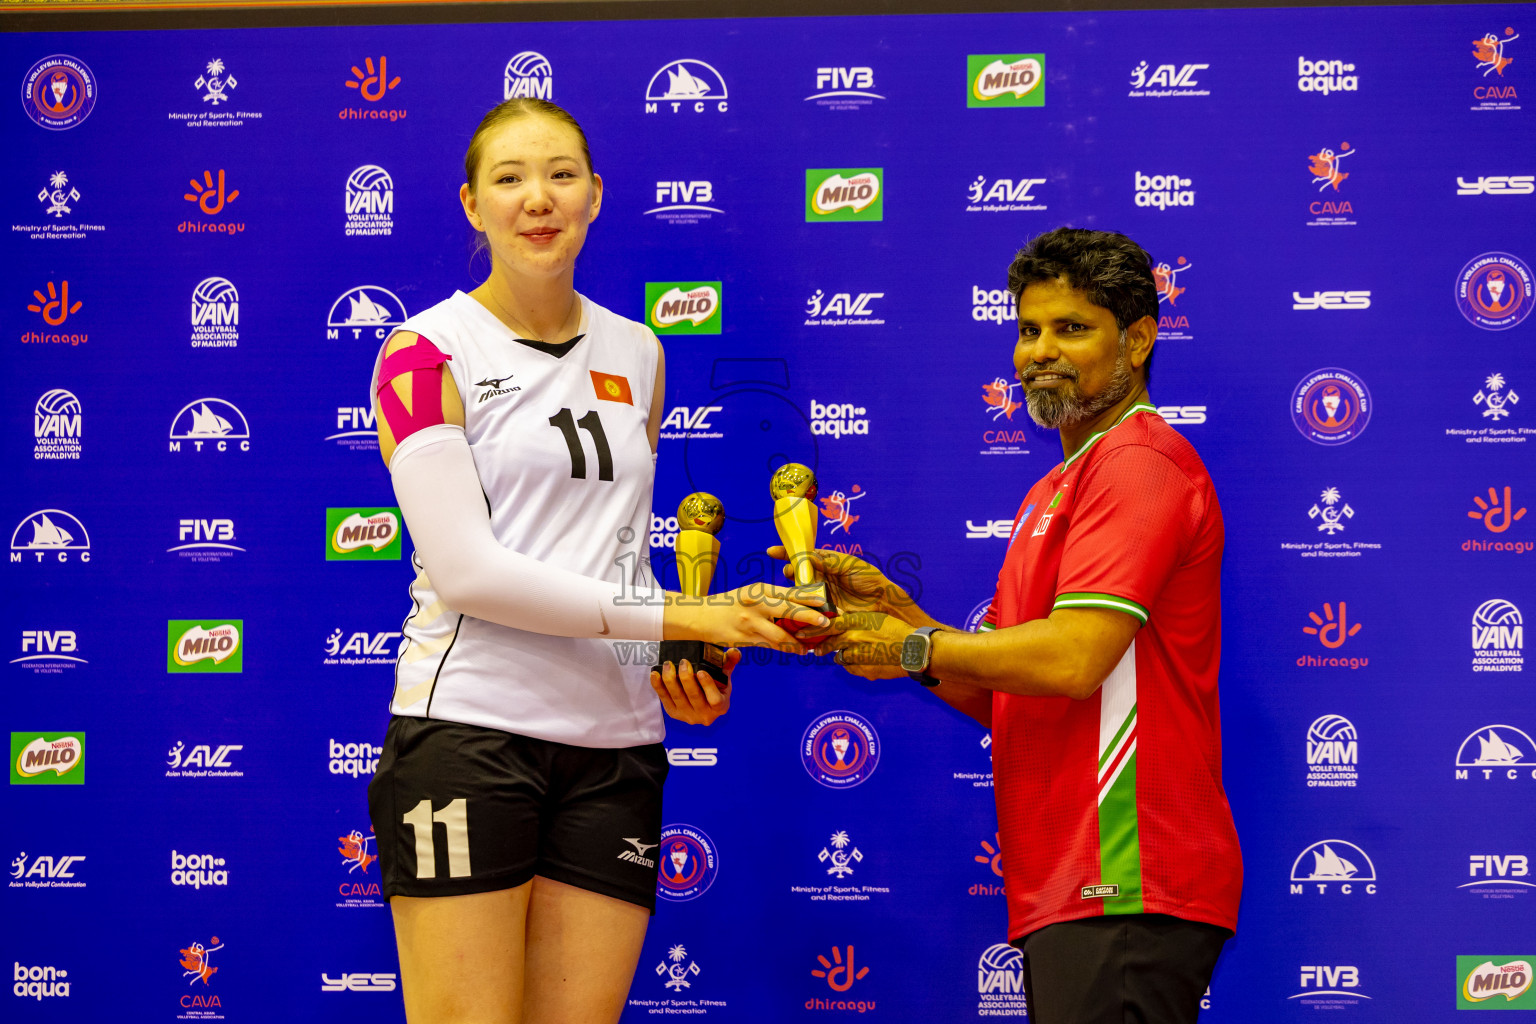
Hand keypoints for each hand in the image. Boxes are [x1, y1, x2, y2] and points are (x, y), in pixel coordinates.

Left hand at [651, 649, 737, 725]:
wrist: (703, 705)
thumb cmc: (716, 688)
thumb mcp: (724, 677)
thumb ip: (729, 663)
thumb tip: (734, 651)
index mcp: (720, 706)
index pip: (715, 699)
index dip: (707, 686)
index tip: (701, 671)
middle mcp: (704, 715)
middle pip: (693, 697)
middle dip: (686, 678)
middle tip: (683, 662)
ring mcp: (688, 716)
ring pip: (678, 697)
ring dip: (670, 680)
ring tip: (668, 665)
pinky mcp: (674, 714)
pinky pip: (665, 699)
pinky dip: (658, 686)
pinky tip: (655, 674)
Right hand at [664, 583, 829, 648]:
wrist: (701, 616)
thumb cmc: (731, 603)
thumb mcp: (751, 594)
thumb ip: (772, 598)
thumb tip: (800, 604)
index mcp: (759, 589)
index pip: (788, 592)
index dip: (809, 598)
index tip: (826, 601)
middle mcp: (755, 604)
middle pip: (788, 611)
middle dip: (810, 617)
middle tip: (826, 622)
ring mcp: (750, 622)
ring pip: (781, 634)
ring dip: (799, 641)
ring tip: (812, 645)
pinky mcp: (745, 639)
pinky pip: (770, 646)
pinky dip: (786, 649)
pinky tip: (797, 650)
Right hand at [766, 546, 908, 617]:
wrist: (883, 602)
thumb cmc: (869, 579)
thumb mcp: (849, 565)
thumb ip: (829, 561)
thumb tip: (807, 555)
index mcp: (825, 563)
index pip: (802, 556)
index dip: (786, 553)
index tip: (771, 552)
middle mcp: (820, 578)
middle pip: (797, 574)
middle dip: (789, 572)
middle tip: (787, 573)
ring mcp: (821, 595)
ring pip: (800, 593)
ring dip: (792, 592)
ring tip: (789, 592)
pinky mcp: (824, 611)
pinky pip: (809, 610)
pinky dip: (801, 609)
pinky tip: (793, 609)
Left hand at [816, 611, 914, 680]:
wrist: (914, 649)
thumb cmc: (897, 630)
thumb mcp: (875, 618)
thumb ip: (856, 622)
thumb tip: (843, 627)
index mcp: (855, 622)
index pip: (826, 626)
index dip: (811, 630)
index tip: (800, 633)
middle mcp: (853, 638)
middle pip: (829, 644)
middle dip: (821, 647)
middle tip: (815, 650)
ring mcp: (858, 655)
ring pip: (841, 657)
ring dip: (843, 656)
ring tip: (853, 654)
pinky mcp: (864, 670)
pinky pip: (852, 669)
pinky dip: (855, 666)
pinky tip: (866, 662)